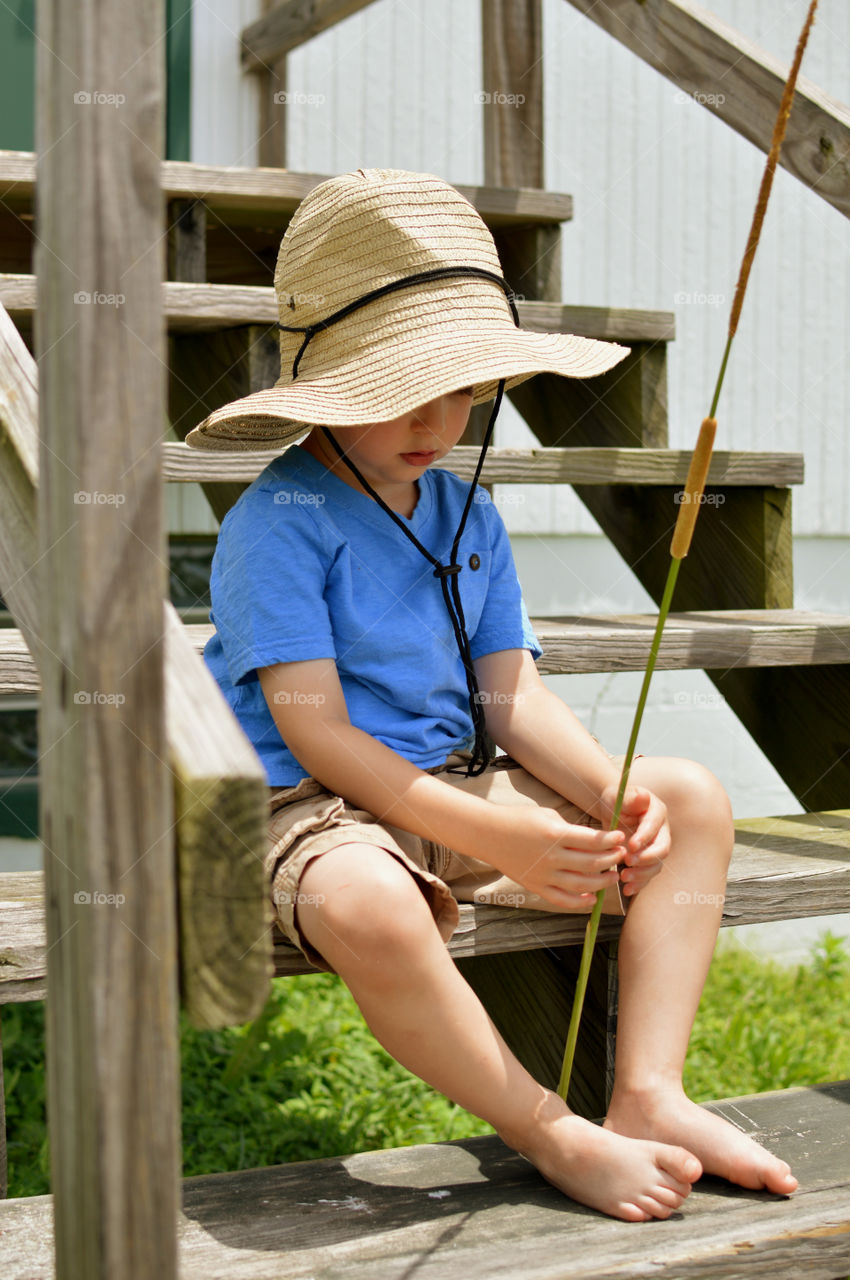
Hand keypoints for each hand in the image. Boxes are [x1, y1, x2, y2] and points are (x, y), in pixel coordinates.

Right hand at [479, 805, 625, 910]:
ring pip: (581, 884)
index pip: (593, 841)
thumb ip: (571, 830)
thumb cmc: (519, 819)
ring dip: (602, 882)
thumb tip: (596, 841)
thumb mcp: (548, 815)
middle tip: (622, 855)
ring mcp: (543, 875)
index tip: (621, 837)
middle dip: (611, 859)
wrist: (488, 834)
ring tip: (613, 876)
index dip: (611, 840)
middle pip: (591, 863)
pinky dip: (580, 902)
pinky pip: (562, 900)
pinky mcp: (536, 887)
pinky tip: (592, 897)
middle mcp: (551, 857)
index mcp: (555, 834)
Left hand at [598, 781, 669, 896]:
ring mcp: (656, 847)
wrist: (612, 810)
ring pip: (656, 864)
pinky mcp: (648, 860)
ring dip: (642, 873)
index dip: (644, 837)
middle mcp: (661, 831)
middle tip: (628, 862)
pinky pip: (648, 874)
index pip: (654, 826)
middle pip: (662, 848)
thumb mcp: (618, 795)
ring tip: (624, 877)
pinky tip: (627, 889)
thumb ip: (630, 798)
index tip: (630, 846)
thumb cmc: (615, 800)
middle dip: (646, 858)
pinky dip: (639, 883)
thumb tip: (643, 797)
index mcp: (656, 812)